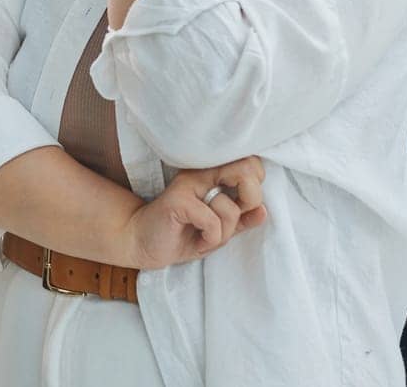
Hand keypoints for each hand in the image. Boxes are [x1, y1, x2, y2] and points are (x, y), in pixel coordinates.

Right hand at [123, 156, 266, 270]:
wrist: (143, 242)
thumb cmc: (182, 234)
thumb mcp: (219, 230)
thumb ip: (241, 219)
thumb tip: (264, 211)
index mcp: (214, 174)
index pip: (251, 165)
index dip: (255, 187)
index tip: (243, 205)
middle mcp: (202, 173)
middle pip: (247, 171)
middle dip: (250, 200)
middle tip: (234, 217)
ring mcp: (189, 185)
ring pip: (229, 207)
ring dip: (224, 233)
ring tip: (206, 235)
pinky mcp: (177, 201)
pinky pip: (212, 221)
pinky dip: (211, 238)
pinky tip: (198, 241)